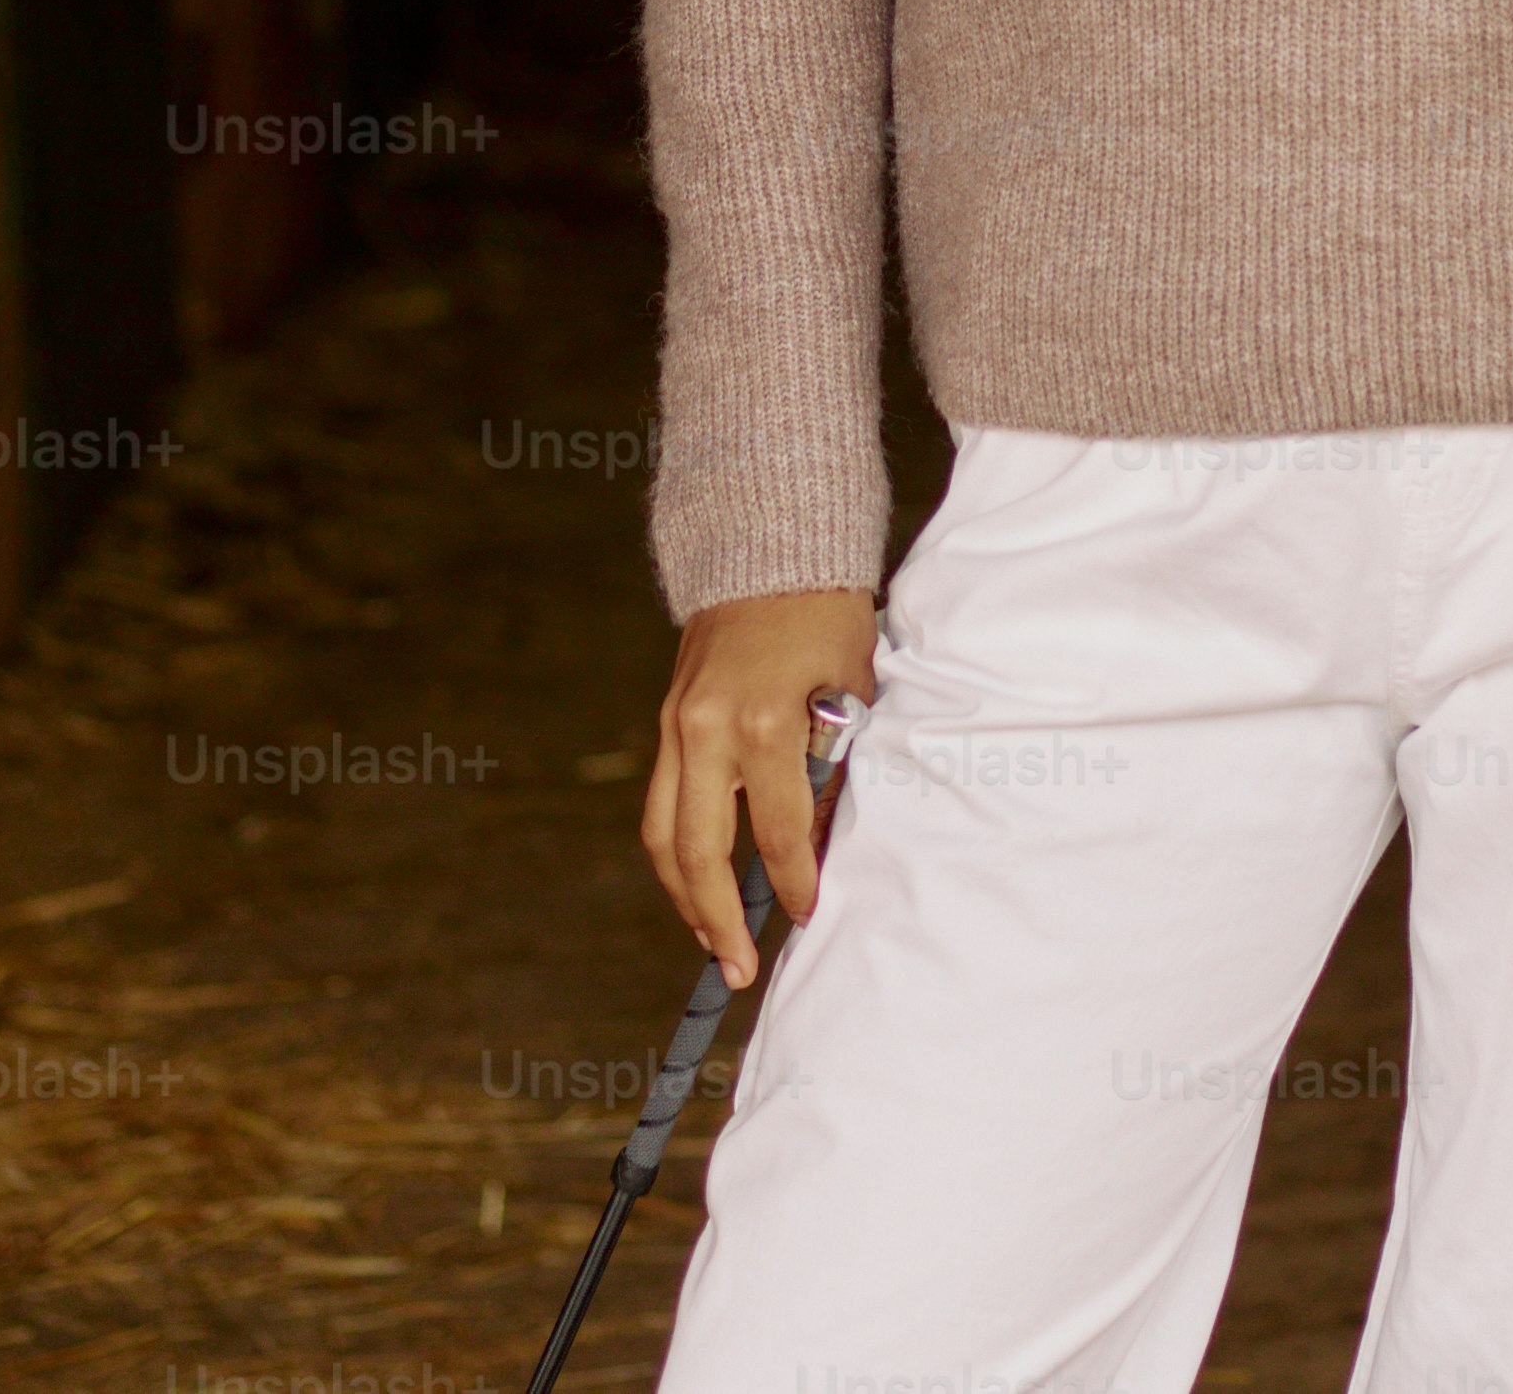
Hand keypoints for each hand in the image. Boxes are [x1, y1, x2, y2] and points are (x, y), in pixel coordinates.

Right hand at [645, 586, 877, 986]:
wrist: (769, 544)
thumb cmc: (828, 616)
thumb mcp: (849, 689)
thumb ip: (832, 767)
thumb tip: (818, 844)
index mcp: (767, 724)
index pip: (778, 834)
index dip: (795, 885)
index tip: (810, 915)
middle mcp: (710, 730)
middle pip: (700, 851)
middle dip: (719, 918)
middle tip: (737, 969)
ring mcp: (679, 723)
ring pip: (663, 833)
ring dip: (683, 894)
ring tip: (709, 939)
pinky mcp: (669, 717)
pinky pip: (663, 799)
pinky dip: (676, 848)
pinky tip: (698, 880)